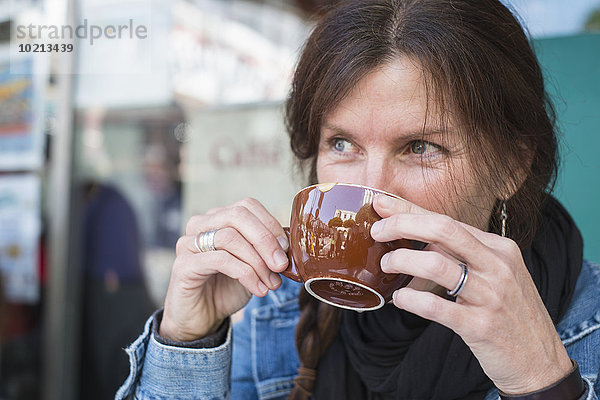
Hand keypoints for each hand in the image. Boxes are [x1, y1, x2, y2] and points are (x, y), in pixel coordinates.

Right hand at [159, 198, 288, 341]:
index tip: (285, 249)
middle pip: (238, 216)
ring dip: (257, 262)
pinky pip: (220, 260)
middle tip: (281, 264)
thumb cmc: (227, 288)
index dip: (270, 224)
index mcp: (218, 218)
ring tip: (271, 283)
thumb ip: (266, 249)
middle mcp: (200, 225)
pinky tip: (258, 289)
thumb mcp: (253, 265)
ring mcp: (188, 243)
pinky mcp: (184, 264)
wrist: (202, 318)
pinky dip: (246, 274)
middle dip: (265, 240)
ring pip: (230, 238)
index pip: (247, 206)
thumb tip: (289, 243)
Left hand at [370, 194, 572, 393]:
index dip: (411, 211)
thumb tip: (415, 234)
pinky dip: (411, 300)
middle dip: (403, 225)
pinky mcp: (480, 325)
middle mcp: (497, 265)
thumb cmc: (508, 312)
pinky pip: (436, 307)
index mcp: (499, 248)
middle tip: (377, 232)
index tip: (382, 206)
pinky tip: (400, 299)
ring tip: (386, 265)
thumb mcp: (494, 274)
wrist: (540, 361)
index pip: (448, 220)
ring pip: (435, 265)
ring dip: (402, 261)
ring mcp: (490, 295)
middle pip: (442, 230)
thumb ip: (461, 254)